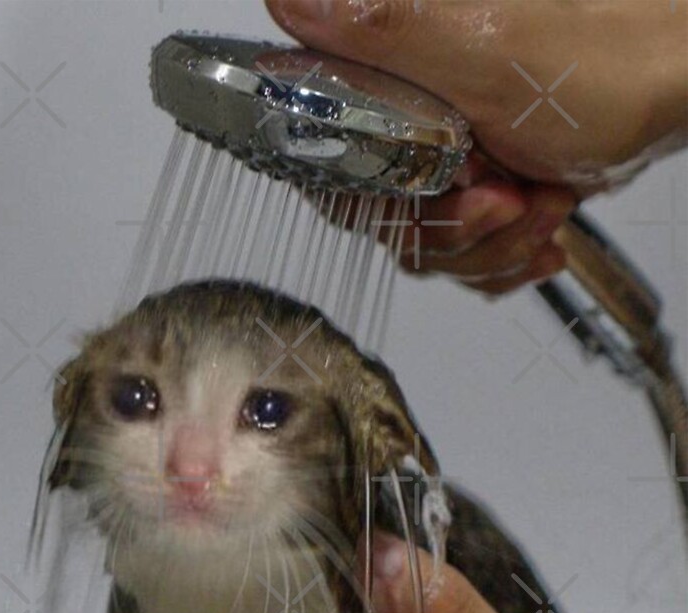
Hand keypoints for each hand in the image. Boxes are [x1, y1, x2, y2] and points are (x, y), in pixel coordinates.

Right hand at [264, 0, 687, 292]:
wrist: (671, 89)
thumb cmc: (600, 65)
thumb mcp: (486, 53)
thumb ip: (386, 31)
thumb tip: (288, 1)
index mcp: (391, 73)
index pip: (326, 159)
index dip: (373, 200)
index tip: (431, 194)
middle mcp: (406, 116)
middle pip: (379, 217)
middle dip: (451, 229)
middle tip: (509, 200)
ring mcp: (441, 159)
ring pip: (424, 246)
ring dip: (489, 246)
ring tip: (542, 204)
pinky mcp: (473, 191)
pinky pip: (462, 256)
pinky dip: (502, 260)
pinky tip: (540, 238)